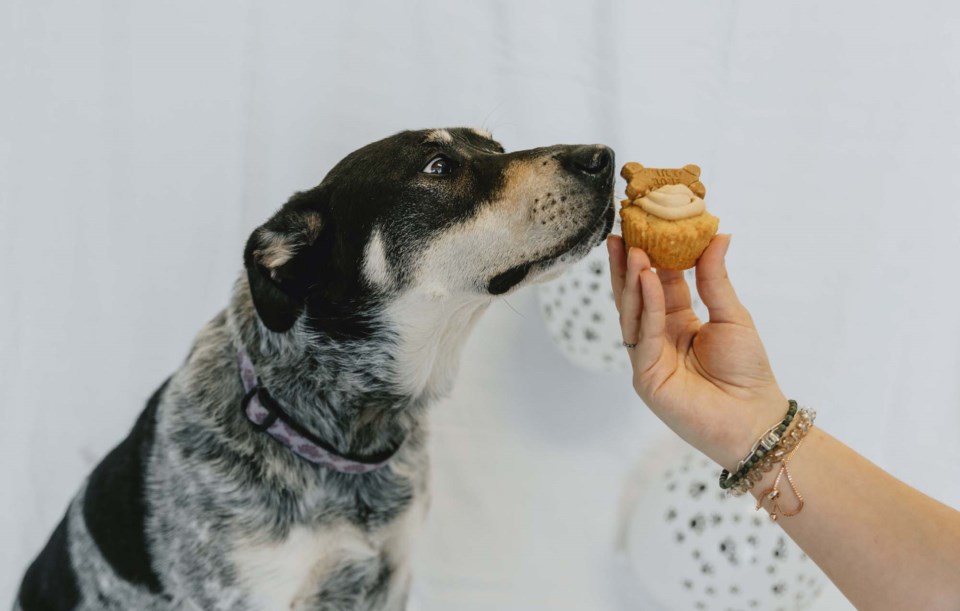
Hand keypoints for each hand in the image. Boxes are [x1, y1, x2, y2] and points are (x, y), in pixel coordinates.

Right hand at [607, 234, 787, 469]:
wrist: (753, 419)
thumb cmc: (748, 372)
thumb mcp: (732, 315)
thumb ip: (715, 278)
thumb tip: (718, 234)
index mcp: (677, 323)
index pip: (659, 283)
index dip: (652, 256)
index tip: (645, 227)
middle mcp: (658, 337)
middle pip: (636, 295)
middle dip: (627, 265)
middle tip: (621, 232)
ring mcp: (648, 357)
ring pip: (633, 312)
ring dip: (632, 280)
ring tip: (633, 249)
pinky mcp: (644, 375)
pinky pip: (643, 334)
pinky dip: (646, 305)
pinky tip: (648, 279)